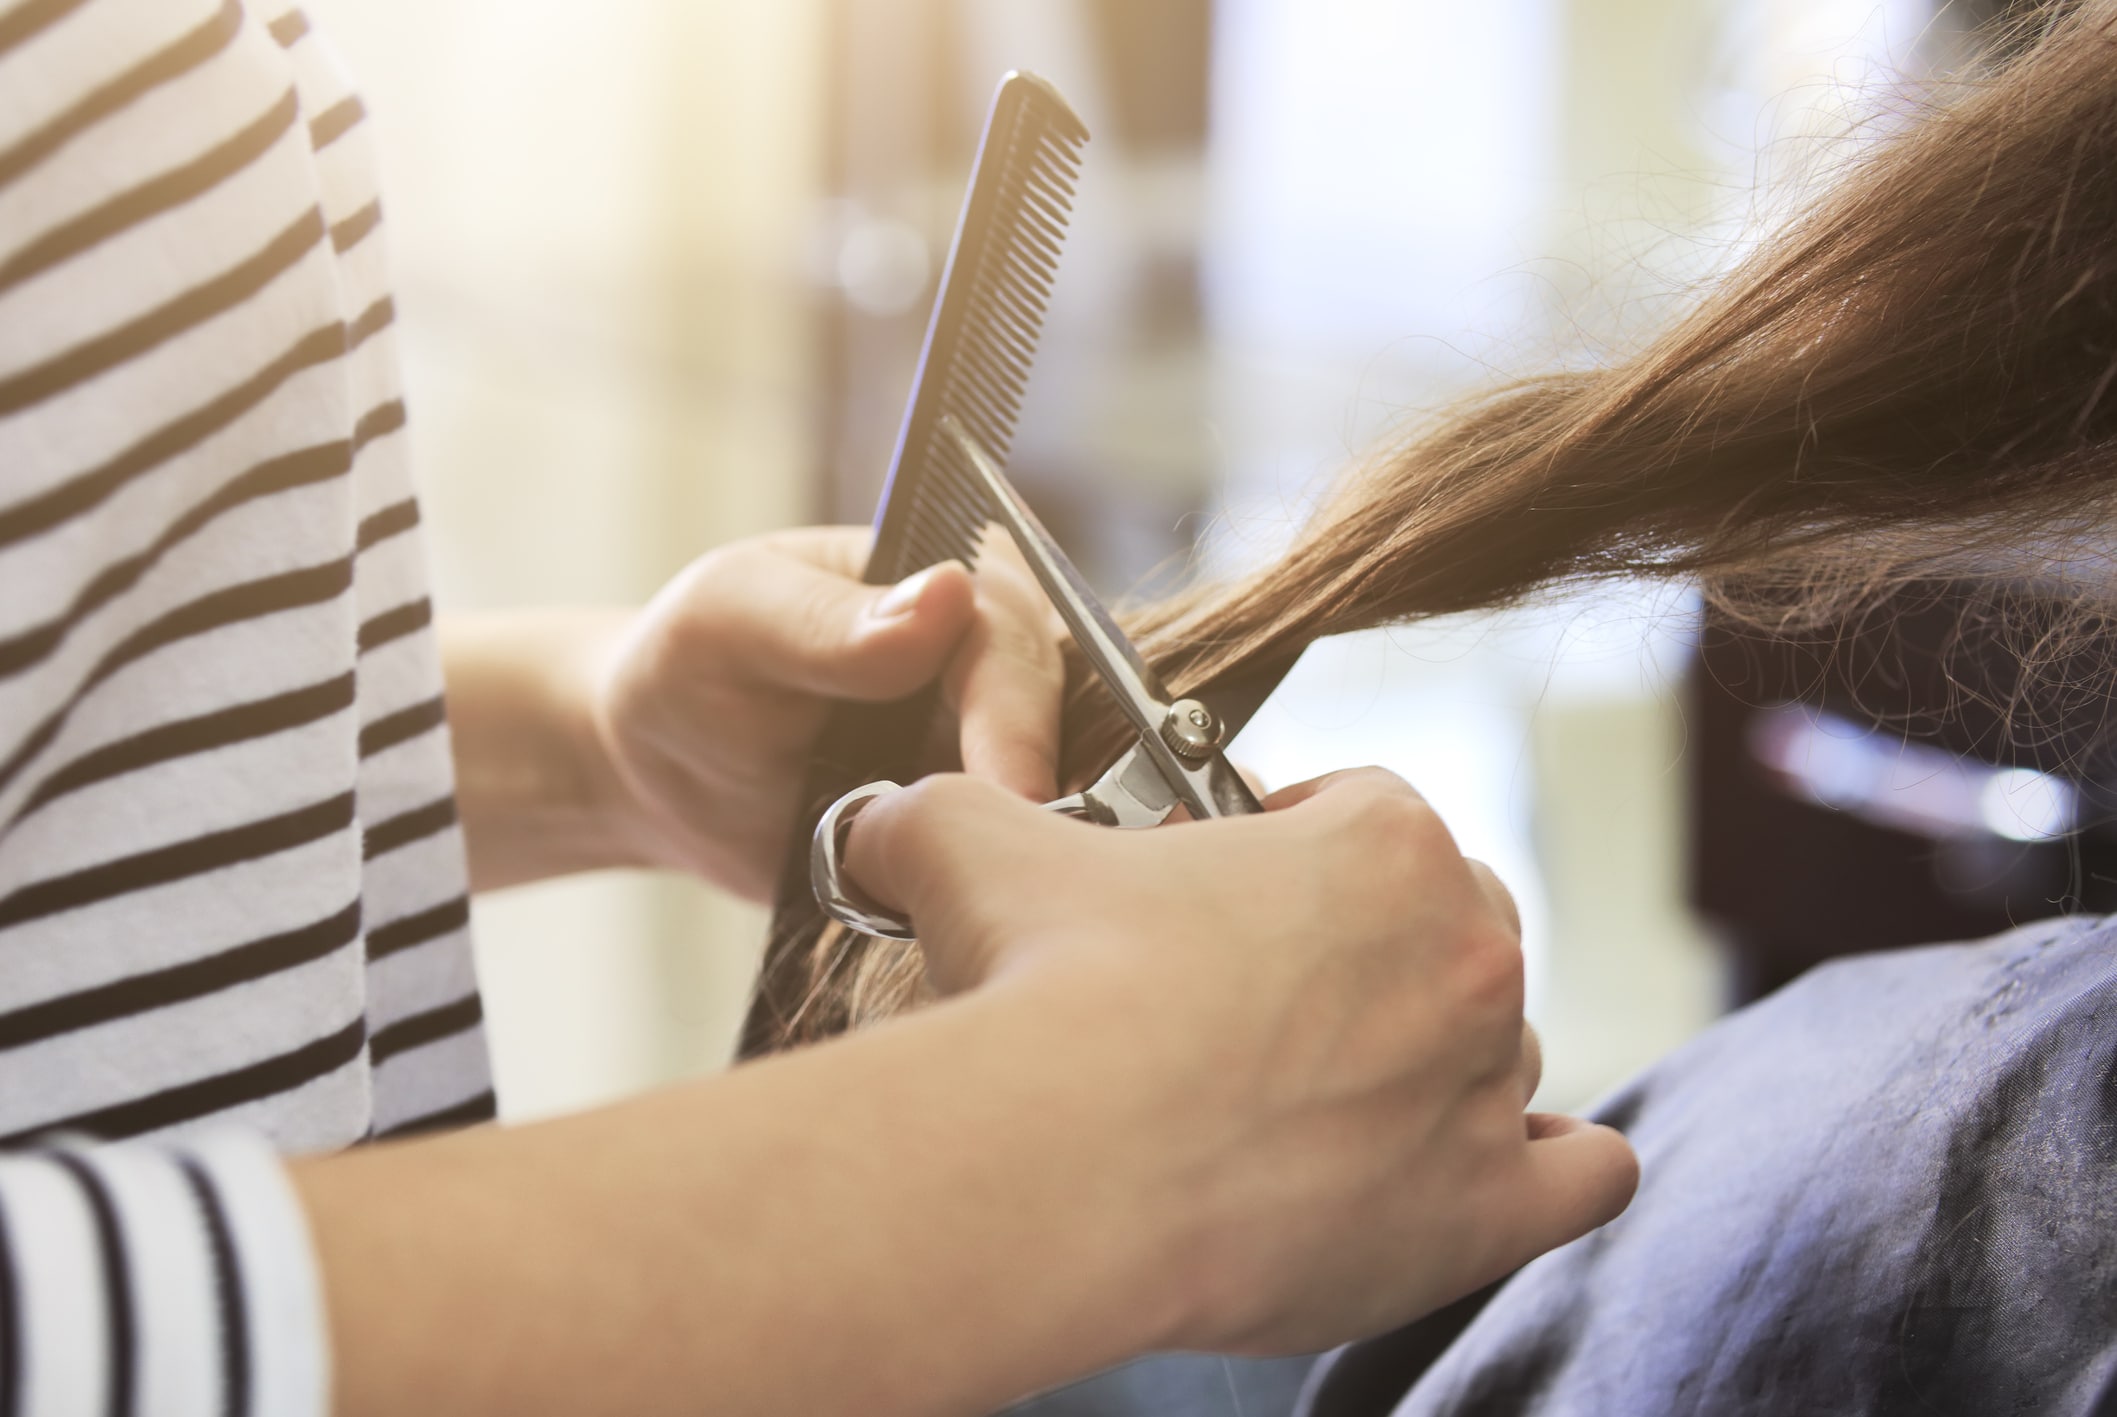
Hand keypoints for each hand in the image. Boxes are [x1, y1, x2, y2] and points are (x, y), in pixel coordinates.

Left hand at [593, 526, 1063, 900]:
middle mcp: (998, 661)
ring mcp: (998, 748)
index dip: (1018, 721)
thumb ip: (831, 621)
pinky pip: (1018, 861)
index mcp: (958, 577)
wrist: (664, 773)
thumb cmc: (689, 668)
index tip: (1012, 793)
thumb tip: (946, 595)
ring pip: (1055, 801)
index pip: (1015, 644)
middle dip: (1033, 797)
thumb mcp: (734, 621)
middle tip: (1006, 876)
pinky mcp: (986, 823)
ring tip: (987, 905)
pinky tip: (966, 919)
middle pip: (1059, 729)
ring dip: (1022, 851)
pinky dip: (997, 890)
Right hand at [842, 768, 1638, 1352]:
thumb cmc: (1045, 988)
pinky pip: (1582, 1175)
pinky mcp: (1484, 1211)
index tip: (1227, 891)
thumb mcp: (976, 845)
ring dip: (1430, 1063)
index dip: (1294, 844)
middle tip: (1263, 1000)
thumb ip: (947, 809)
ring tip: (1320, 1100)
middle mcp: (1463, 949)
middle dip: (1370, 950)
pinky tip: (1477, 1167)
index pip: (1371, 812)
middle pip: (1453, 926)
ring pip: (1496, 1051)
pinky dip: (1545, 1169)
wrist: (1065, 1160)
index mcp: (1382, 840)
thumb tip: (881, 820)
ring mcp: (1484, 1082)